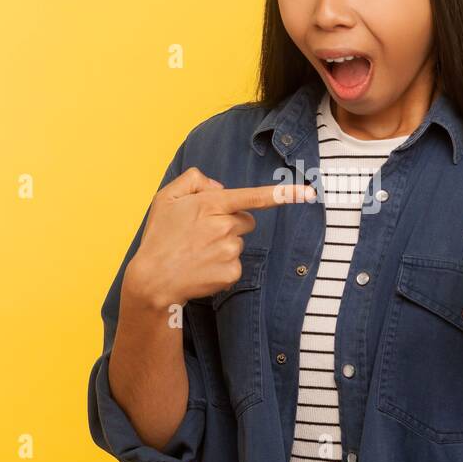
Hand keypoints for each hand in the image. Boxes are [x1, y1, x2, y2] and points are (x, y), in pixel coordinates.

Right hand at [124, 167, 315, 309]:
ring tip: (197, 252)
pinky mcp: (232, 272)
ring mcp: (229, 250)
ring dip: (224, 245)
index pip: (253, 196)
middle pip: (246, 219)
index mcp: (210, 204)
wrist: (153, 280)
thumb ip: (193, 180)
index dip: (283, 194)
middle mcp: (224, 225)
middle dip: (230, 223)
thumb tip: (219, 184)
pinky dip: (223, 265)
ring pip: (239, 242)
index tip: (309, 193)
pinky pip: (236, 263)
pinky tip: (203, 267)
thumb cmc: (159, 237)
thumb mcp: (166, 198)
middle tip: (202, 234)